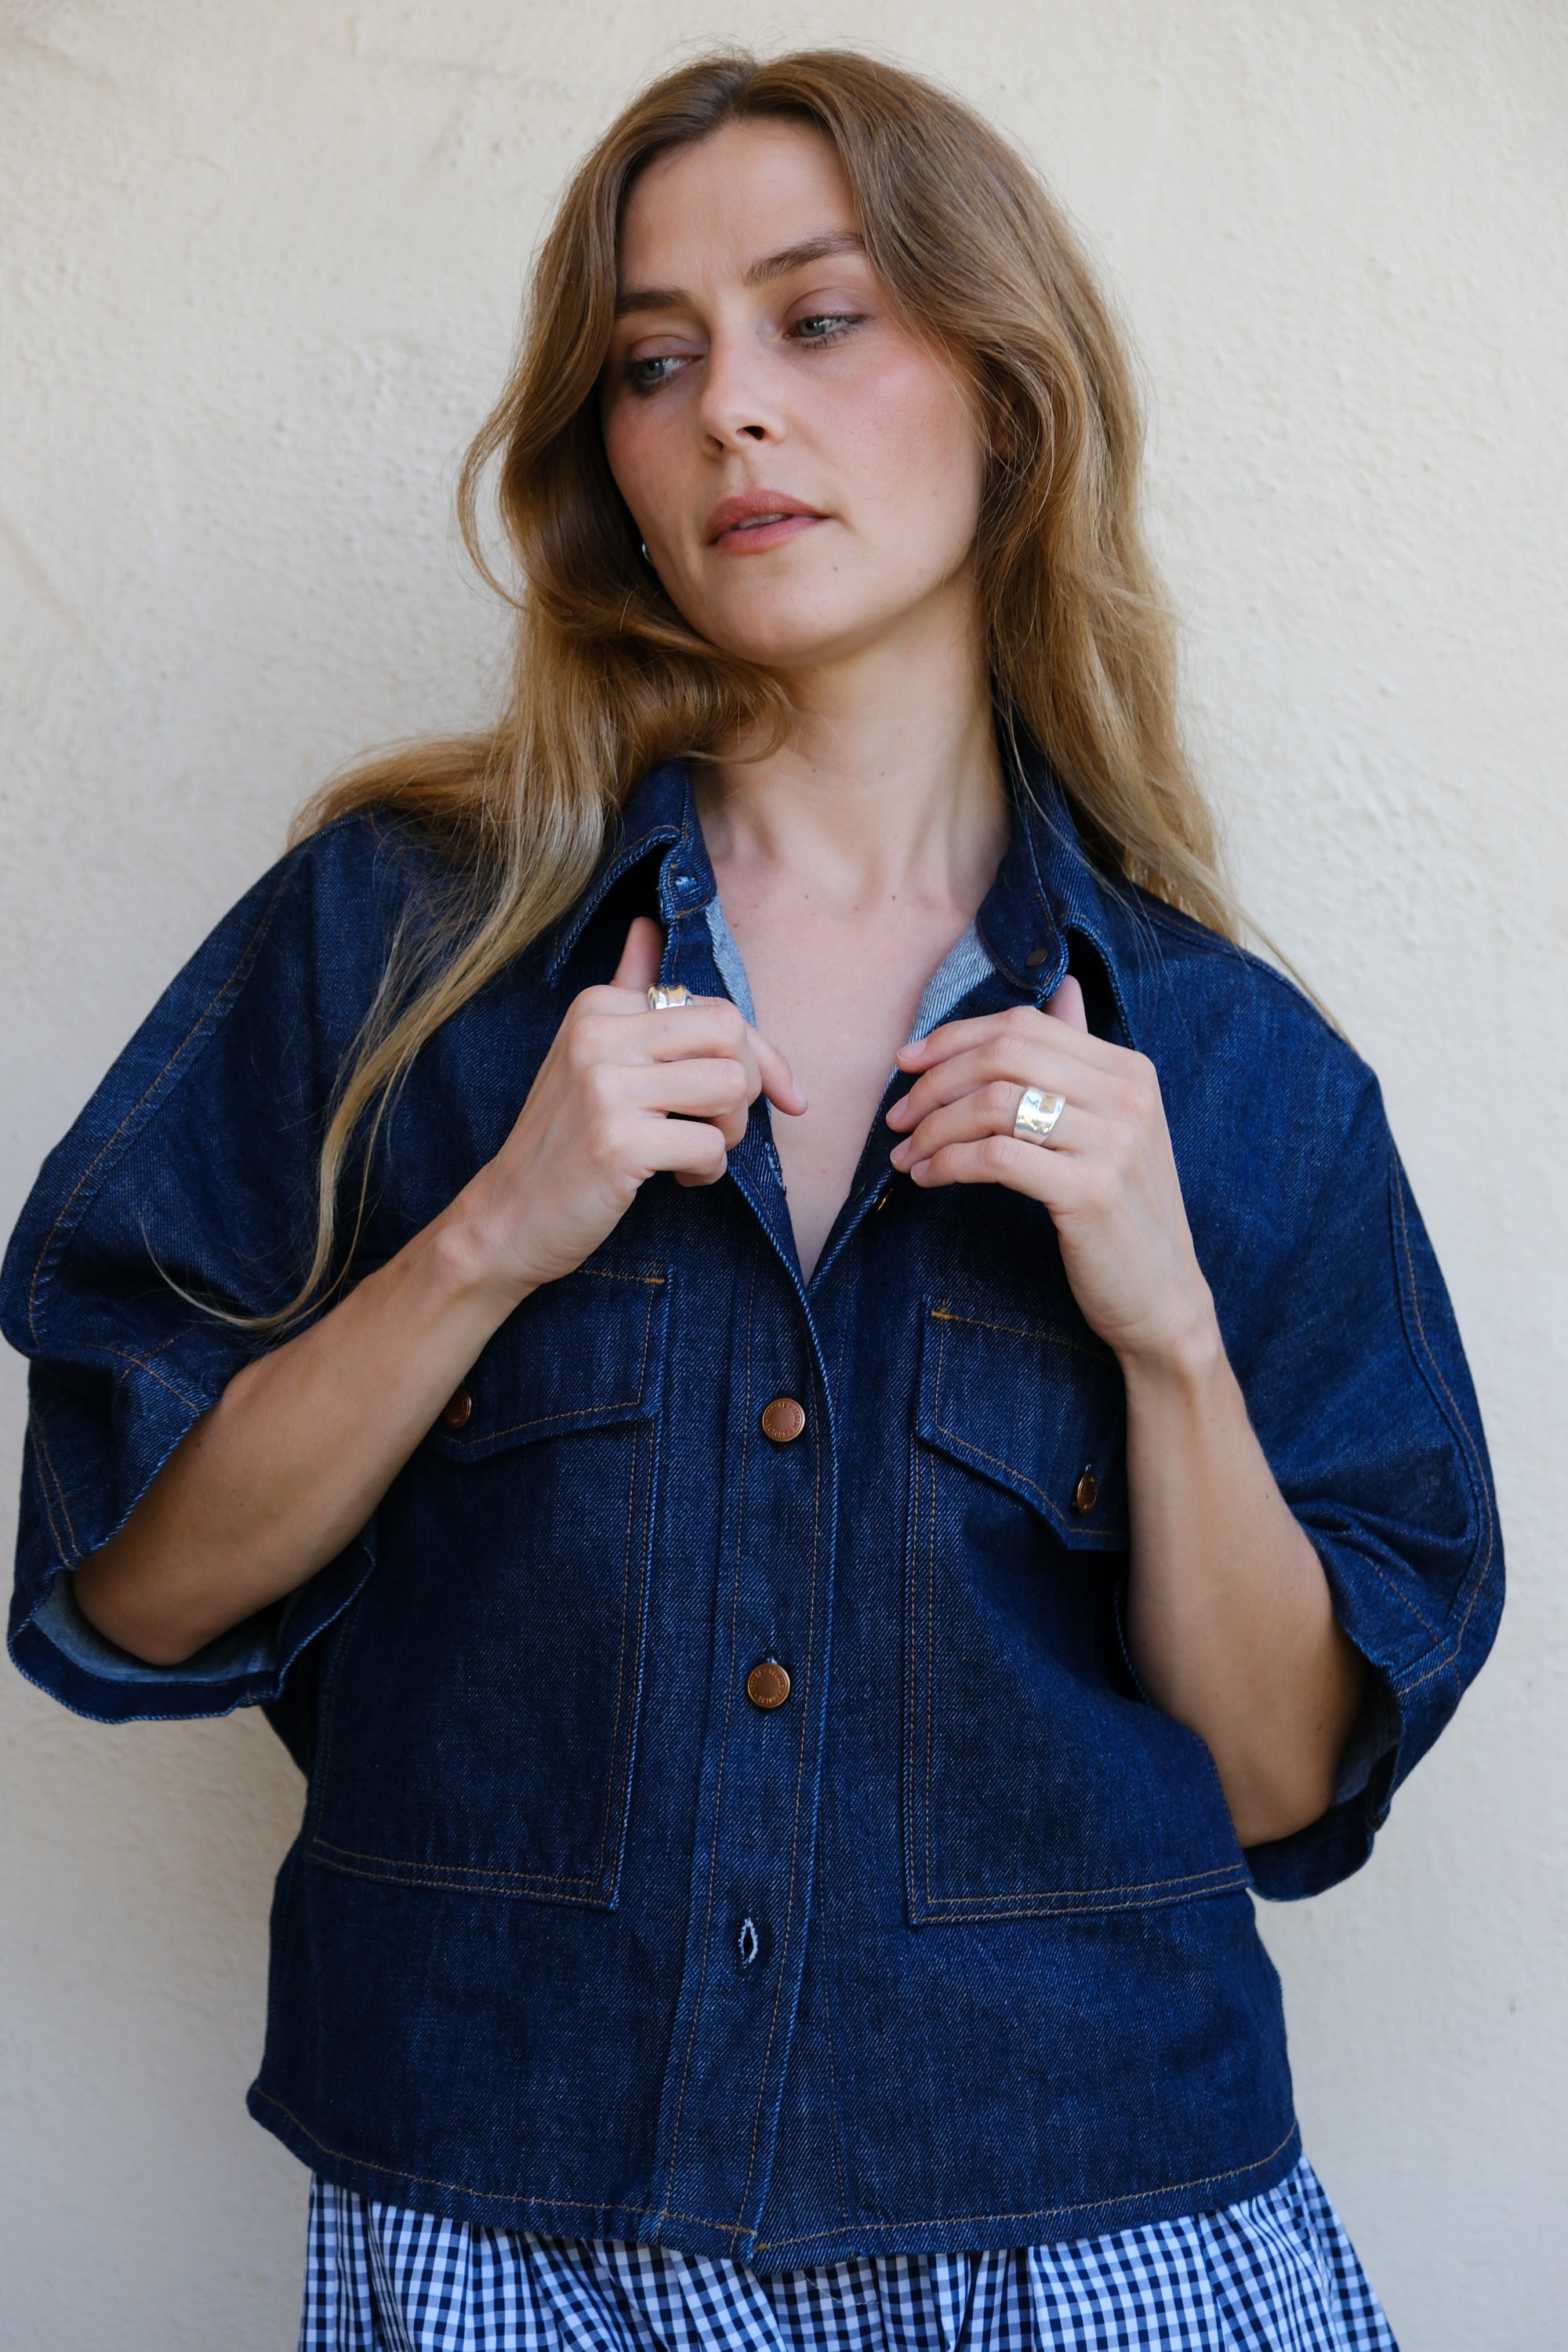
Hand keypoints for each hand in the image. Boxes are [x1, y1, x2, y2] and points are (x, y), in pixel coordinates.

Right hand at [456, 917, 804, 1297]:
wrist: (508, 1216)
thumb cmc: (563, 1139)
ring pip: (730, 1087)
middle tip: (721, 1124)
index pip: (716, 1007)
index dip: (762, 1054)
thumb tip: (648, 925)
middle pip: (730, 1033)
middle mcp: (598, 1034)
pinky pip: (710, 1145)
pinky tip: (678, 1179)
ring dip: (730, 1133)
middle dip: (749, 1087)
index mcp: (598, 1006)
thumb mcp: (587, 1053)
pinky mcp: (617, 1141)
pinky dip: (708, 1171)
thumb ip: (626, 990)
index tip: (784, 1095)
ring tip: (696, 1151)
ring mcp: (605, 1086)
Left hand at [885, 979, 1215, 1367]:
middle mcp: (1127, 1096)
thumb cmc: (1123, 1212)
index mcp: (1129, 1070)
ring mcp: (1114, 1142)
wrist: (1162, 1297)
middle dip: (934, 1082)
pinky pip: (996, 1157)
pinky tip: (930, 1179)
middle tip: (899, 1118)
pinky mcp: (1090, 1191)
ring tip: (908, 1156)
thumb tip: (1065, 989)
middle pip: (1003, 1056)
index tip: (907, 1064)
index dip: (954, 1038)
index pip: (1023, 1026)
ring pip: (993, 1103)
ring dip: (934, 1128)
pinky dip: (949, 1163)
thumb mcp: (1112, 1126)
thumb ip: (1080, 1059)